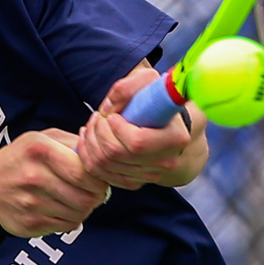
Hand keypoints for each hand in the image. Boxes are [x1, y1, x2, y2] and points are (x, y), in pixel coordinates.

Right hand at [0, 129, 110, 236]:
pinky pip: (67, 226)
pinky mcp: (31, 223)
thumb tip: (99, 151)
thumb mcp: (39, 138)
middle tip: (93, 192)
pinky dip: (72, 219)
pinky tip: (64, 209)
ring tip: (77, 199)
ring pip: (79, 214)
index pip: (85, 172)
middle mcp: (34, 176)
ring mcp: (31, 203)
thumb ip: (71, 141)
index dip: (99, 178)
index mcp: (40, 149)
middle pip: (86, 197)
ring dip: (85, 209)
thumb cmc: (19, 160)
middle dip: (96, 196)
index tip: (98, 177)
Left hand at [77, 63, 209, 189]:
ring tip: (93, 124)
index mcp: (175, 138)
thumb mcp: (146, 82)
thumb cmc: (154, 100)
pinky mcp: (133, 182)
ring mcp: (149, 176)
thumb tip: (108, 109)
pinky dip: (88, 155)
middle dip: (98, 132)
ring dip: (89, 142)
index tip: (112, 115)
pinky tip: (89, 139)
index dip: (116, 128)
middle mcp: (165, 162)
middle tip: (97, 117)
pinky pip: (100, 174)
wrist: (163, 123)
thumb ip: (126, 88)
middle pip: (115, 154)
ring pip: (103, 165)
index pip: (136, 142)